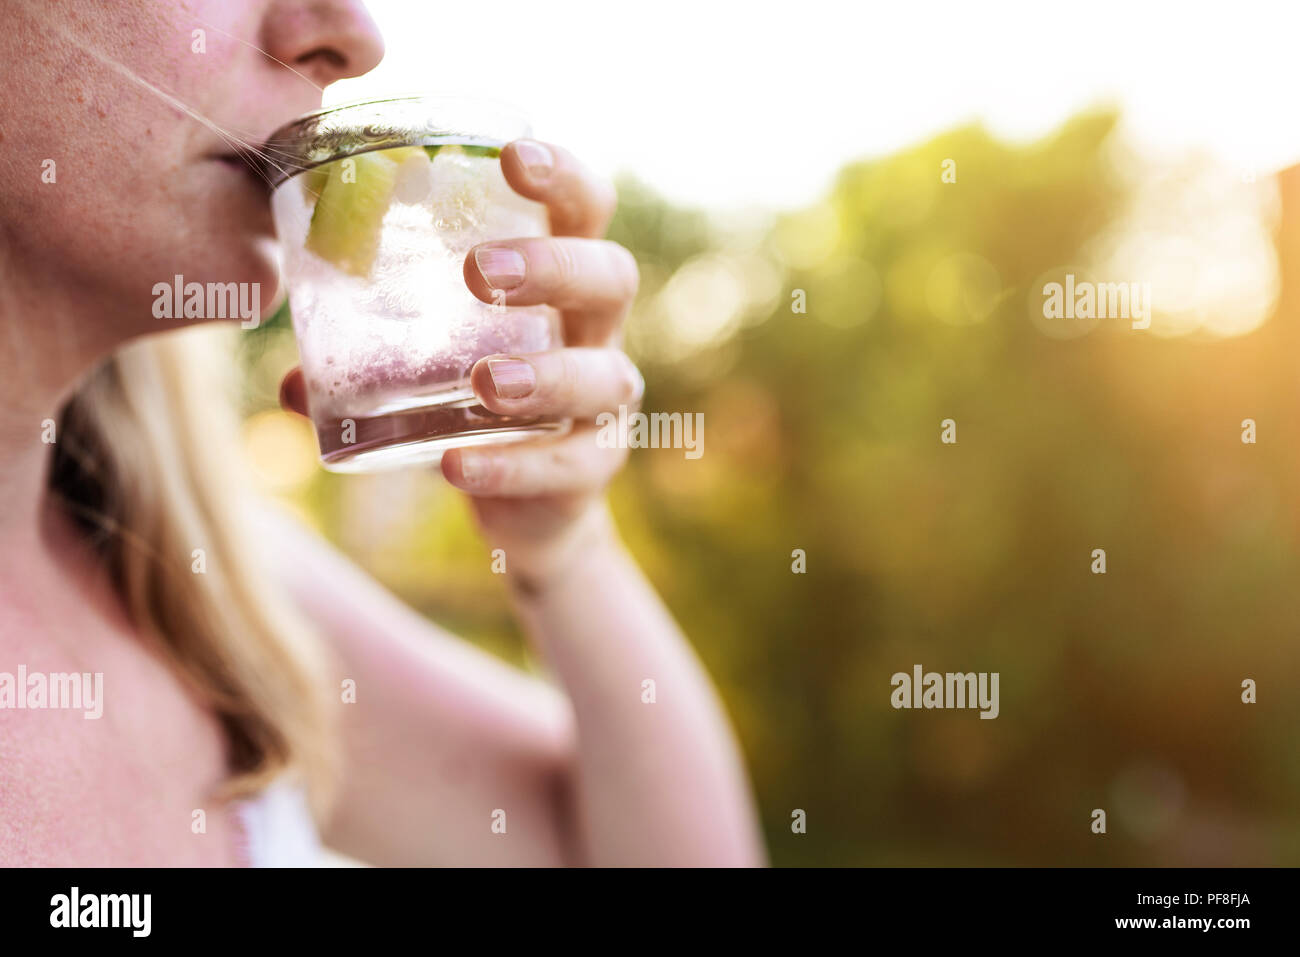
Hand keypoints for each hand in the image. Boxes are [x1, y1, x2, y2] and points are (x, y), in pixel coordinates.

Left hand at [279, 139, 641, 591]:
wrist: (523, 506)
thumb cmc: (473, 406)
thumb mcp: (424, 365)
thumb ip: (365, 359)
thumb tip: (288, 378)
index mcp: (559, 281)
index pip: (584, 209)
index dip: (564, 176)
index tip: (513, 157)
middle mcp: (594, 332)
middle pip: (611, 277)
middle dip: (553, 267)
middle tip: (479, 271)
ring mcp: (603, 404)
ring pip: (604, 377)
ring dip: (544, 374)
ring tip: (484, 381)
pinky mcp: (592, 467)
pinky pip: (566, 465)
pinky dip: (509, 466)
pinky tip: (456, 465)